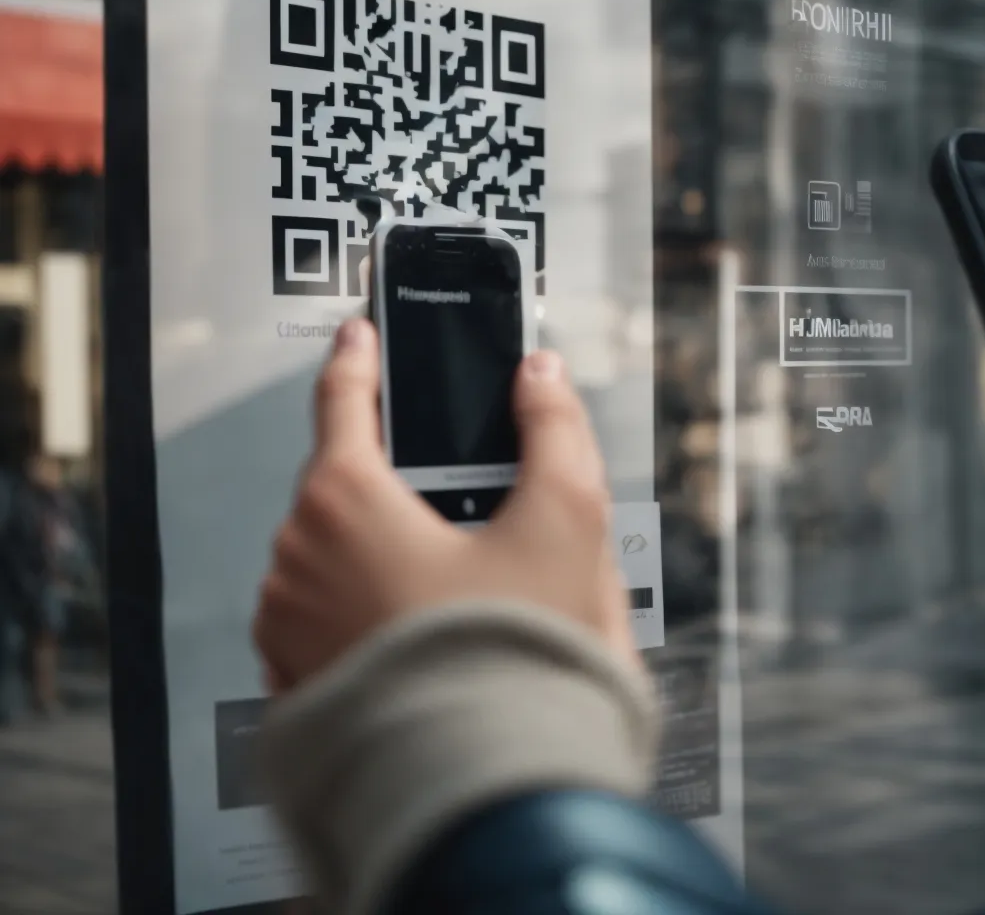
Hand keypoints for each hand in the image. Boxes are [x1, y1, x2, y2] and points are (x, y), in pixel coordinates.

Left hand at [255, 319, 635, 693]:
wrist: (485, 780)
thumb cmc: (515, 652)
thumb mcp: (565, 518)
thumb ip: (555, 430)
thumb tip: (541, 377)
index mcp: (344, 501)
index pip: (342, 402)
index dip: (358, 361)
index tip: (359, 336)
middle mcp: (296, 558)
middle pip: (350, 488)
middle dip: (402, 486)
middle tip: (472, 509)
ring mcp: (287, 626)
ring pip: (338, 559)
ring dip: (387, 556)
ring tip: (469, 591)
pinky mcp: (295, 682)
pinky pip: (333, 621)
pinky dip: (374, 614)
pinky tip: (435, 635)